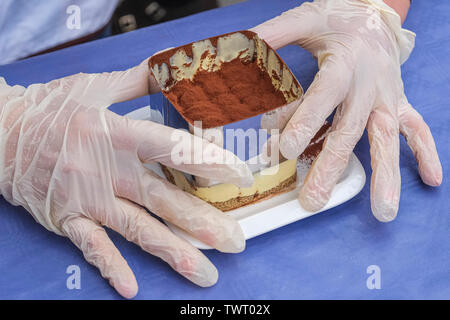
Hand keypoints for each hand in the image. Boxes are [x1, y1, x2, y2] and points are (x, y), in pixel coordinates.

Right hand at [0, 59, 252, 297]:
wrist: (1, 133)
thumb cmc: (52, 108)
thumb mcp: (97, 85)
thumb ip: (140, 80)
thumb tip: (176, 69)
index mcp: (116, 133)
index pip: (172, 148)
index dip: (209, 163)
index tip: (240, 177)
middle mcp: (105, 170)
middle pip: (163, 199)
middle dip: (203, 222)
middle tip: (236, 240)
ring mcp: (86, 199)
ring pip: (138, 229)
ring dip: (174, 252)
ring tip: (206, 273)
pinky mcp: (67, 219)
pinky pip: (92, 247)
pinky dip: (112, 268)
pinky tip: (133, 288)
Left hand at [251, 0, 441, 221]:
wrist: (375, 17)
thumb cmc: (338, 21)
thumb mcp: (306, 19)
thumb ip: (276, 34)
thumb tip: (244, 44)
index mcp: (344, 64)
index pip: (324, 96)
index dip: (306, 121)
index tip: (286, 150)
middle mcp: (368, 86)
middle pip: (350, 130)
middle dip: (332, 166)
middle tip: (314, 200)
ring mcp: (387, 98)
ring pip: (387, 138)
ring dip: (386, 174)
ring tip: (383, 211)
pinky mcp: (399, 104)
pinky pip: (417, 128)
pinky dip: (426, 153)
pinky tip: (431, 180)